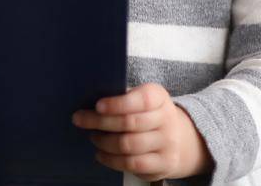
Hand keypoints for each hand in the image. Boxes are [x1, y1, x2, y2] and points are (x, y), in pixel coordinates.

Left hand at [72, 83, 211, 180]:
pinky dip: (112, 160)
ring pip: (129, 145)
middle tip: (80, 120)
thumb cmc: (148, 114)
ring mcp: (167, 143)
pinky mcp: (164, 163)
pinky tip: (101, 154)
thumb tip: (88, 104)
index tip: (97, 106)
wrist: (180, 138)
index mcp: (159, 97)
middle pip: (130, 123)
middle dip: (100, 122)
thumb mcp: (141, 98)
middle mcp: (167, 119)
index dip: (118, 103)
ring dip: (104, 142)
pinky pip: (133, 164)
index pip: (141, 99)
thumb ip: (120, 98)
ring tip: (93, 137)